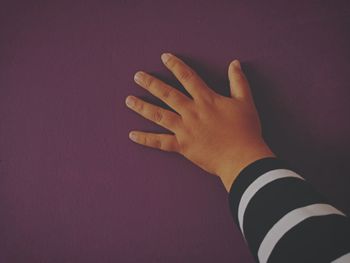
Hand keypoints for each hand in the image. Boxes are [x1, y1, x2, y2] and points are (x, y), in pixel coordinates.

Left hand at [125, 53, 274, 191]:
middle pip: (167, 94)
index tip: (164, 57)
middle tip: (137, 76)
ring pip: (159, 115)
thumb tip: (234, 63)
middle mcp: (192, 112)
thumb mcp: (245, 102)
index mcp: (206, 100)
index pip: (188, 77)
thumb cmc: (246, 130)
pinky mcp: (182, 146)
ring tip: (128, 100)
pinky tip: (132, 134)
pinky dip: (146, 138)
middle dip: (151, 83)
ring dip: (142, 106)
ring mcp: (185, 129)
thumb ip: (239, 81)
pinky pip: (160, 142)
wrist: (242, 158)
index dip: (175, 65)